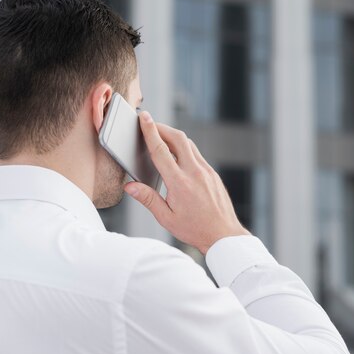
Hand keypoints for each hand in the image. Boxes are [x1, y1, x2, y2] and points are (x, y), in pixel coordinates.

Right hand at [124, 111, 250, 254]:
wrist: (224, 235)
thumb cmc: (195, 229)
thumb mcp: (166, 218)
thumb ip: (148, 199)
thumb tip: (130, 186)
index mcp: (179, 183)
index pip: (161, 150)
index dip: (150, 131)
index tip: (144, 118)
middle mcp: (194, 172)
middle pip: (177, 138)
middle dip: (162, 127)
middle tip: (150, 123)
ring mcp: (206, 171)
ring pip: (188, 144)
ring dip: (173, 136)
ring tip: (160, 136)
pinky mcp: (212, 173)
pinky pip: (196, 154)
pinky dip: (184, 148)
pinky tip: (177, 154)